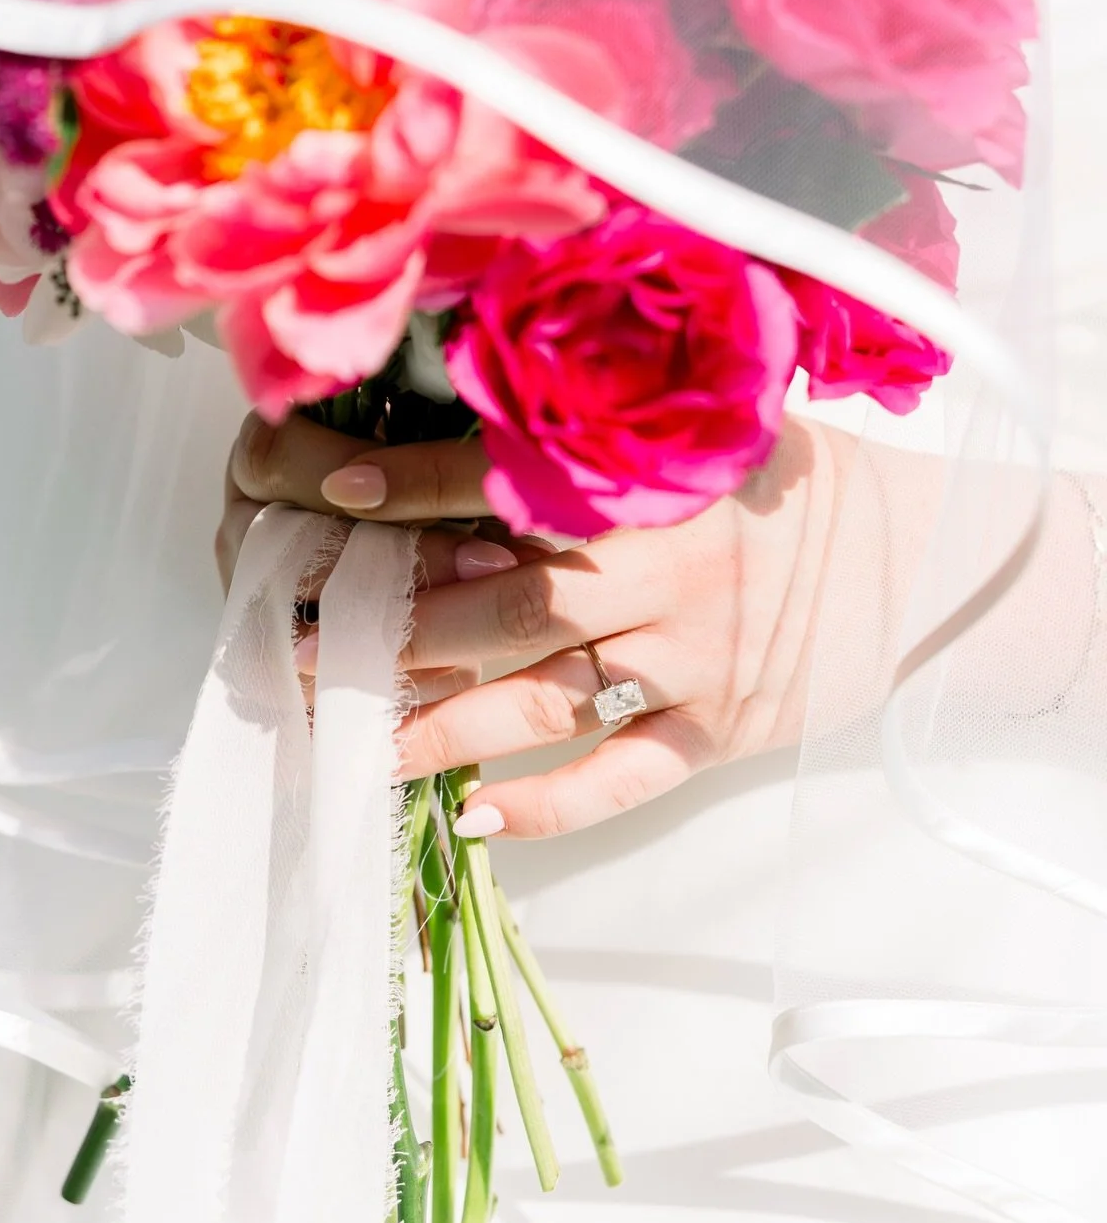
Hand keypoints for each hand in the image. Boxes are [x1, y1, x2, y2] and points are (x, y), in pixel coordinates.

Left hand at [218, 410, 850, 834]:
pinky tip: (477, 819)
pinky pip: (625, 777)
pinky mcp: (722, 732)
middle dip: (395, 636)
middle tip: (300, 653)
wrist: (921, 561)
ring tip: (355, 744)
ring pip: (547, 702)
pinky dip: (551, 804)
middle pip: (507, 613)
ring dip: (443, 730)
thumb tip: (480, 403)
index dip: (414, 490)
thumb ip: (610, 426)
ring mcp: (695, 661)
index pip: (512, 485)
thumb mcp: (716, 427)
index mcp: (657, 485)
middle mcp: (669, 573)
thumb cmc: (791, 484)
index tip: (327, 497)